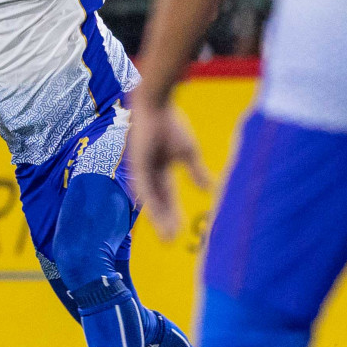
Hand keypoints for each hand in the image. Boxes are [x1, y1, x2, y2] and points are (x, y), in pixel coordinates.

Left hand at [127, 94, 211, 241]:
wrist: (158, 104)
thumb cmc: (171, 124)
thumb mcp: (188, 152)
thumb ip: (196, 172)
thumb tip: (209, 191)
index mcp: (161, 170)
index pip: (168, 198)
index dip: (174, 215)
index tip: (180, 233)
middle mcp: (149, 173)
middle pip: (159, 203)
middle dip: (165, 222)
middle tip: (170, 241)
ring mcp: (141, 169)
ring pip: (150, 200)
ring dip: (158, 218)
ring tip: (166, 236)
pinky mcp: (137, 164)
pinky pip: (144, 187)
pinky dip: (151, 202)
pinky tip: (156, 216)